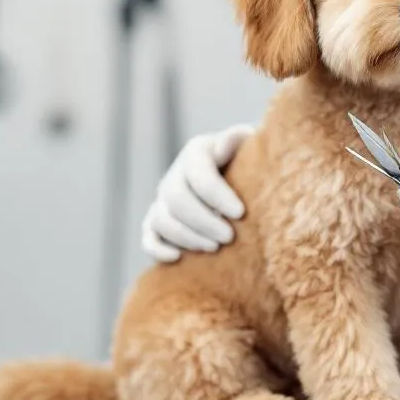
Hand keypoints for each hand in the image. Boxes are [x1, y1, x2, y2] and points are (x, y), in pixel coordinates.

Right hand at [141, 123, 254, 261]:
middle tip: (230, 237)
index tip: (240, 213)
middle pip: (177, 199)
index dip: (218, 196)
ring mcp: (163, 198)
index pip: (200, 174)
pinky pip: (148, 236)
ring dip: (187, 237)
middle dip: (204, 221)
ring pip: (162, 219)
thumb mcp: (249, 145)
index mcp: (197, 152)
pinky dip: (157, 249)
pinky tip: (178, 258)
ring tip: (215, 247)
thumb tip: (224, 144)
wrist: (242, 178)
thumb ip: (238, 141)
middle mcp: (176, 174)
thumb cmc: (250, 162)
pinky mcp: (158, 221)